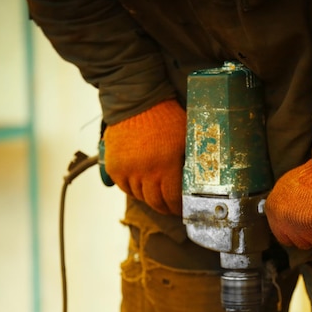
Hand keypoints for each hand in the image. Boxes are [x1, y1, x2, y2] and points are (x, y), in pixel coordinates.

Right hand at [104, 99, 185, 214]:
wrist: (137, 102)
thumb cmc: (166, 118)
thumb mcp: (187, 138)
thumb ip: (191, 161)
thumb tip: (198, 183)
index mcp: (166, 165)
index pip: (173, 199)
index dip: (178, 207)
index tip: (182, 208)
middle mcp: (145, 172)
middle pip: (155, 202)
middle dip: (165, 207)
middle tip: (170, 206)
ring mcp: (127, 171)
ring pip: (139, 196)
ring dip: (149, 197)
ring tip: (156, 194)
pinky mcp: (113, 167)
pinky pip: (124, 188)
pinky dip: (132, 189)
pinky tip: (141, 185)